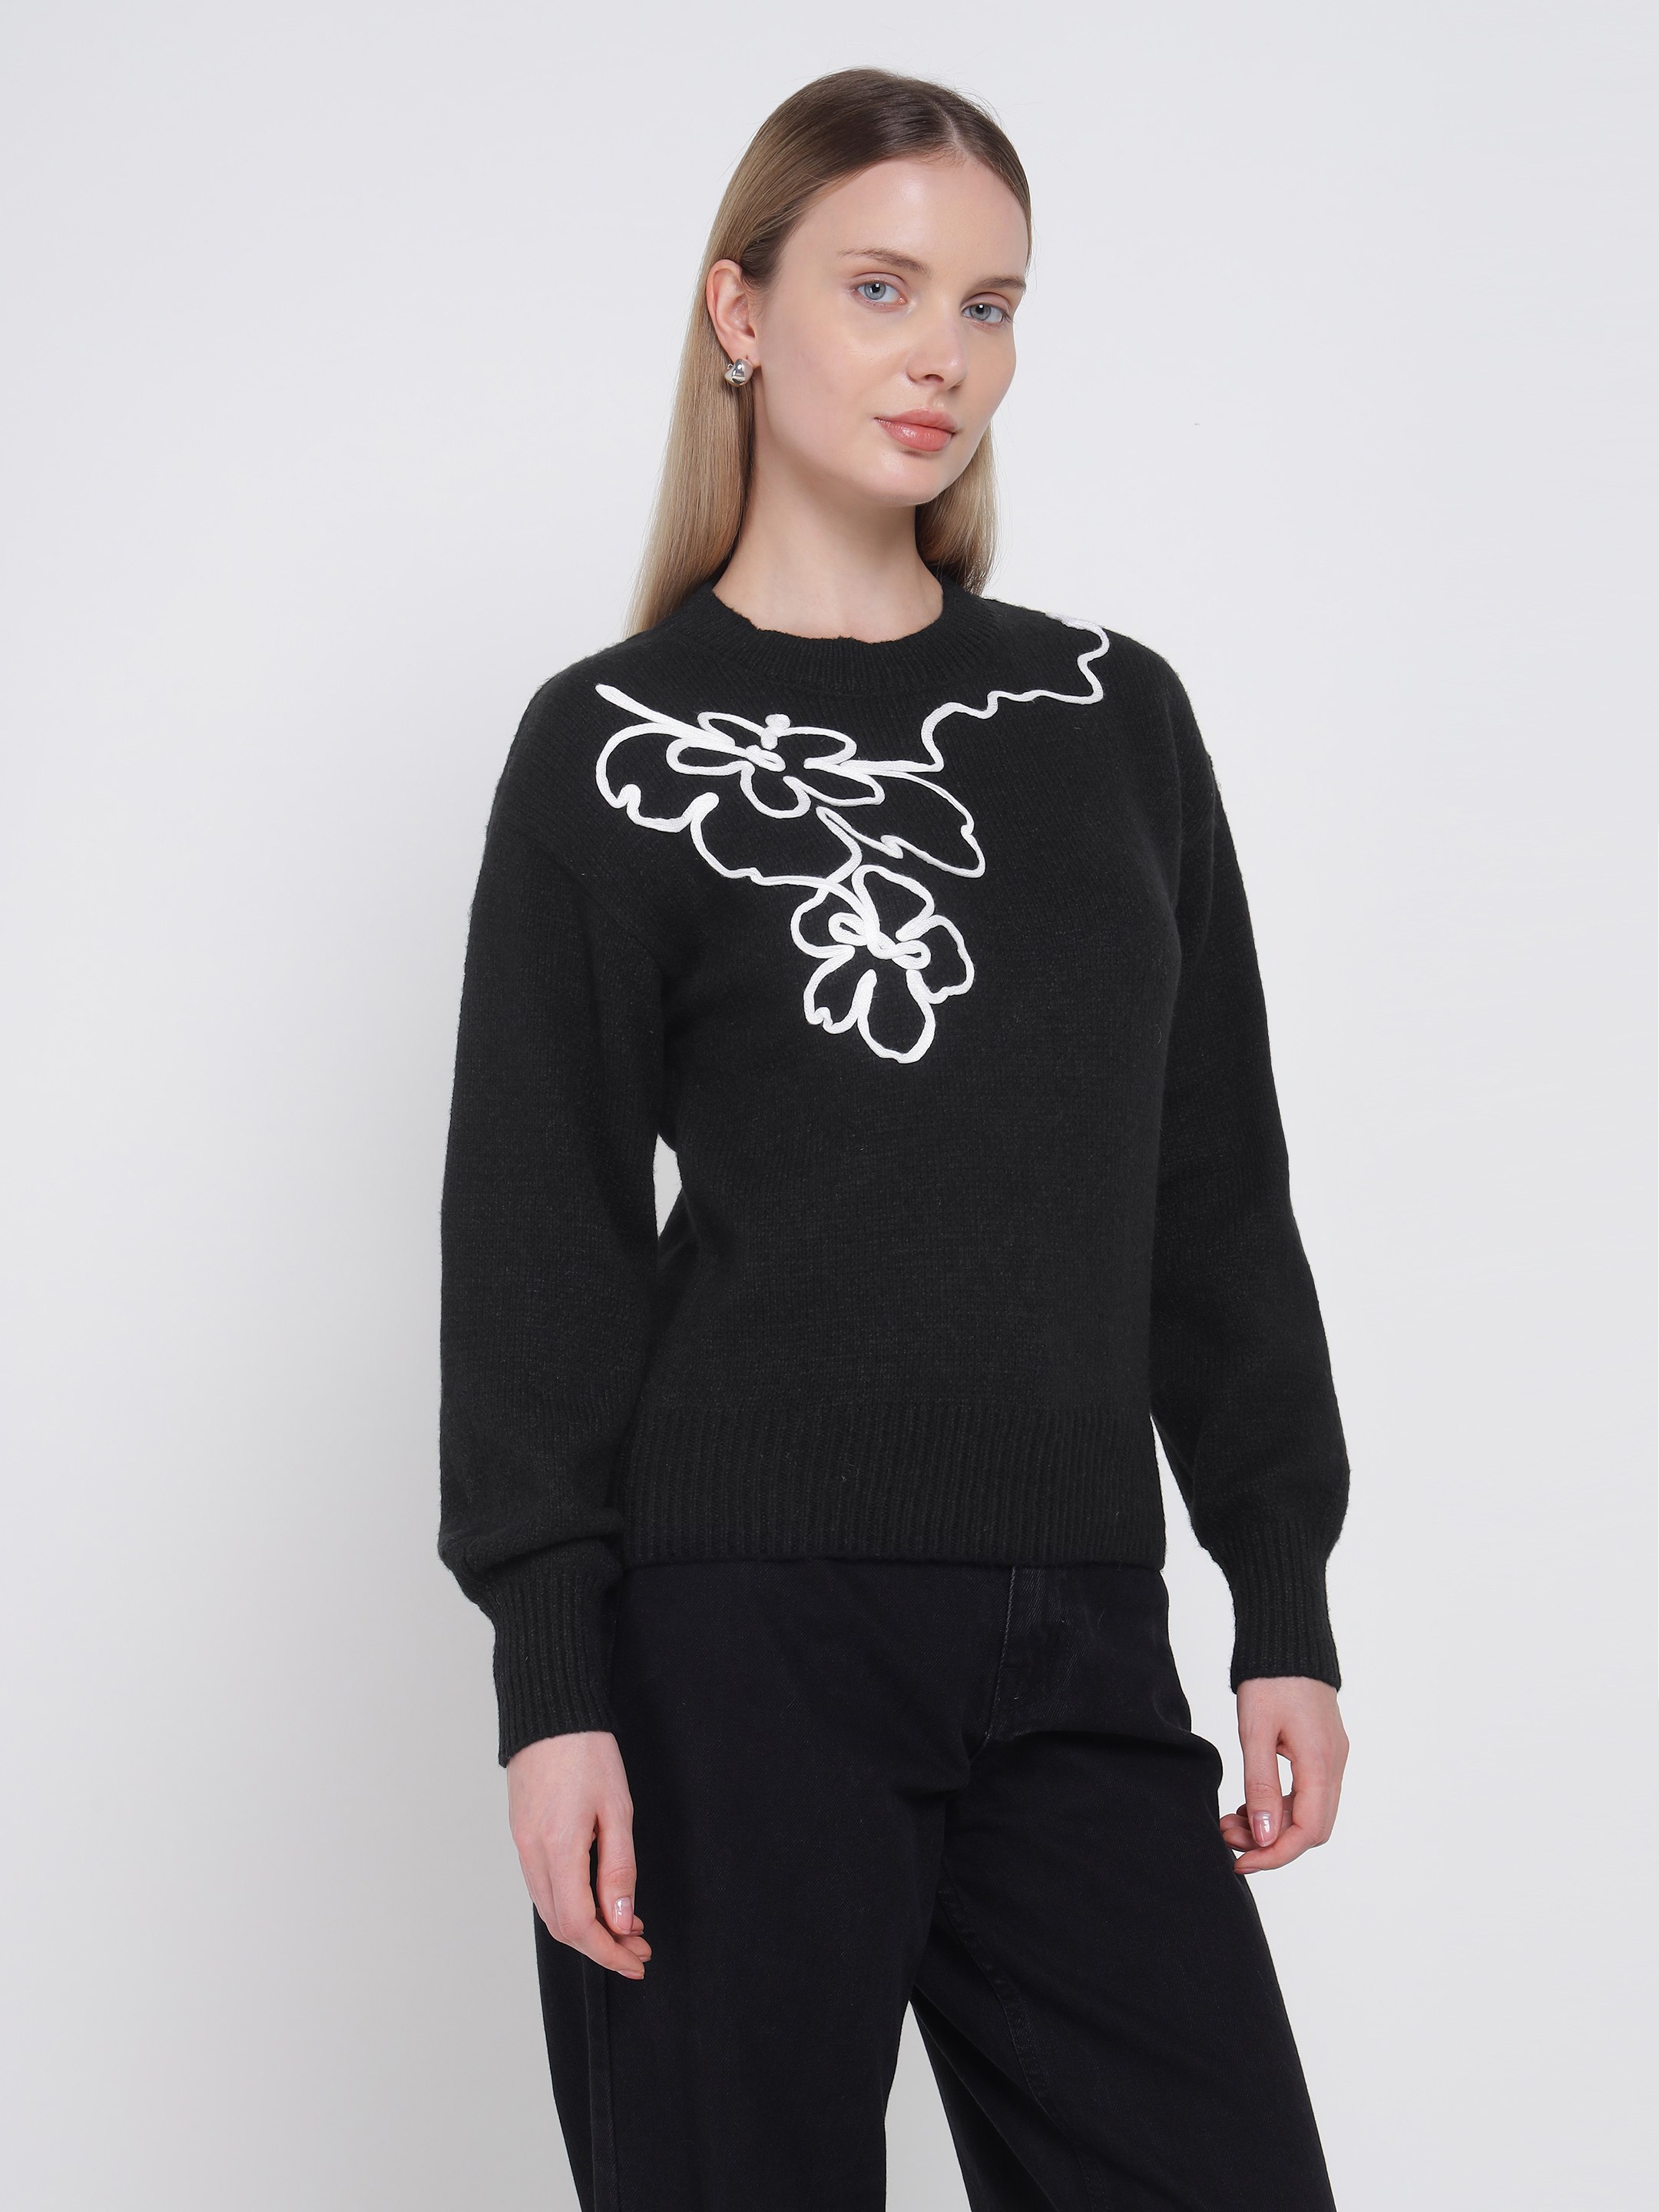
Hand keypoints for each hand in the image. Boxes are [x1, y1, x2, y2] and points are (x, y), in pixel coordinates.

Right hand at [507, 1730, 652, 1977]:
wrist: (550, 1712)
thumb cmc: (587, 1752)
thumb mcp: (617, 1809)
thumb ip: (619, 1869)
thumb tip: (621, 1922)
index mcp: (557, 1848)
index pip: (578, 1925)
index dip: (608, 1952)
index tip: (637, 1961)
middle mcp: (532, 1853)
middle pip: (561, 1926)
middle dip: (602, 1946)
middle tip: (639, 1948)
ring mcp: (522, 1845)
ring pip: (550, 1910)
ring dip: (587, 1928)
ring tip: (626, 1926)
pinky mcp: (522, 1835)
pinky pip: (543, 1887)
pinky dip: (571, 1904)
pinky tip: (598, 1898)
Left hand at [1220, 1676, 1347, 1873]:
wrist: (1287, 1640)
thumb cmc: (1270, 1680)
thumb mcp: (1256, 1732)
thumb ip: (1262, 1785)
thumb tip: (1266, 1836)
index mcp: (1321, 1762)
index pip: (1309, 1831)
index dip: (1275, 1855)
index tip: (1240, 1862)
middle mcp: (1334, 1765)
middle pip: (1311, 1828)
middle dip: (1270, 1843)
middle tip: (1228, 1837)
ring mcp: (1331, 1758)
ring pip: (1307, 1812)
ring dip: (1271, 1825)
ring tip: (1230, 1822)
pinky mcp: (1321, 1751)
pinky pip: (1306, 1794)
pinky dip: (1278, 1806)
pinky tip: (1249, 1804)